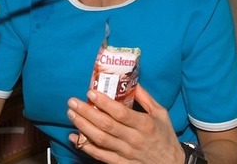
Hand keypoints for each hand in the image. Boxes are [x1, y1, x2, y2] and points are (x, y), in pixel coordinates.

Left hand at [66, 84, 184, 163]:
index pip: (120, 113)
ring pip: (100, 140)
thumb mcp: (161, 113)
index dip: (104, 103)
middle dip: (87, 112)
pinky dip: (85, 147)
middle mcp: (134, 139)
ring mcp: (126, 153)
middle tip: (73, 102)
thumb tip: (131, 81)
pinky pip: (100, 156)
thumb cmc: (165, 136)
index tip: (91, 93)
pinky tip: (74, 137)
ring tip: (71, 114)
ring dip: (83, 126)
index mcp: (144, 124)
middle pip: (106, 125)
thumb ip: (145, 98)